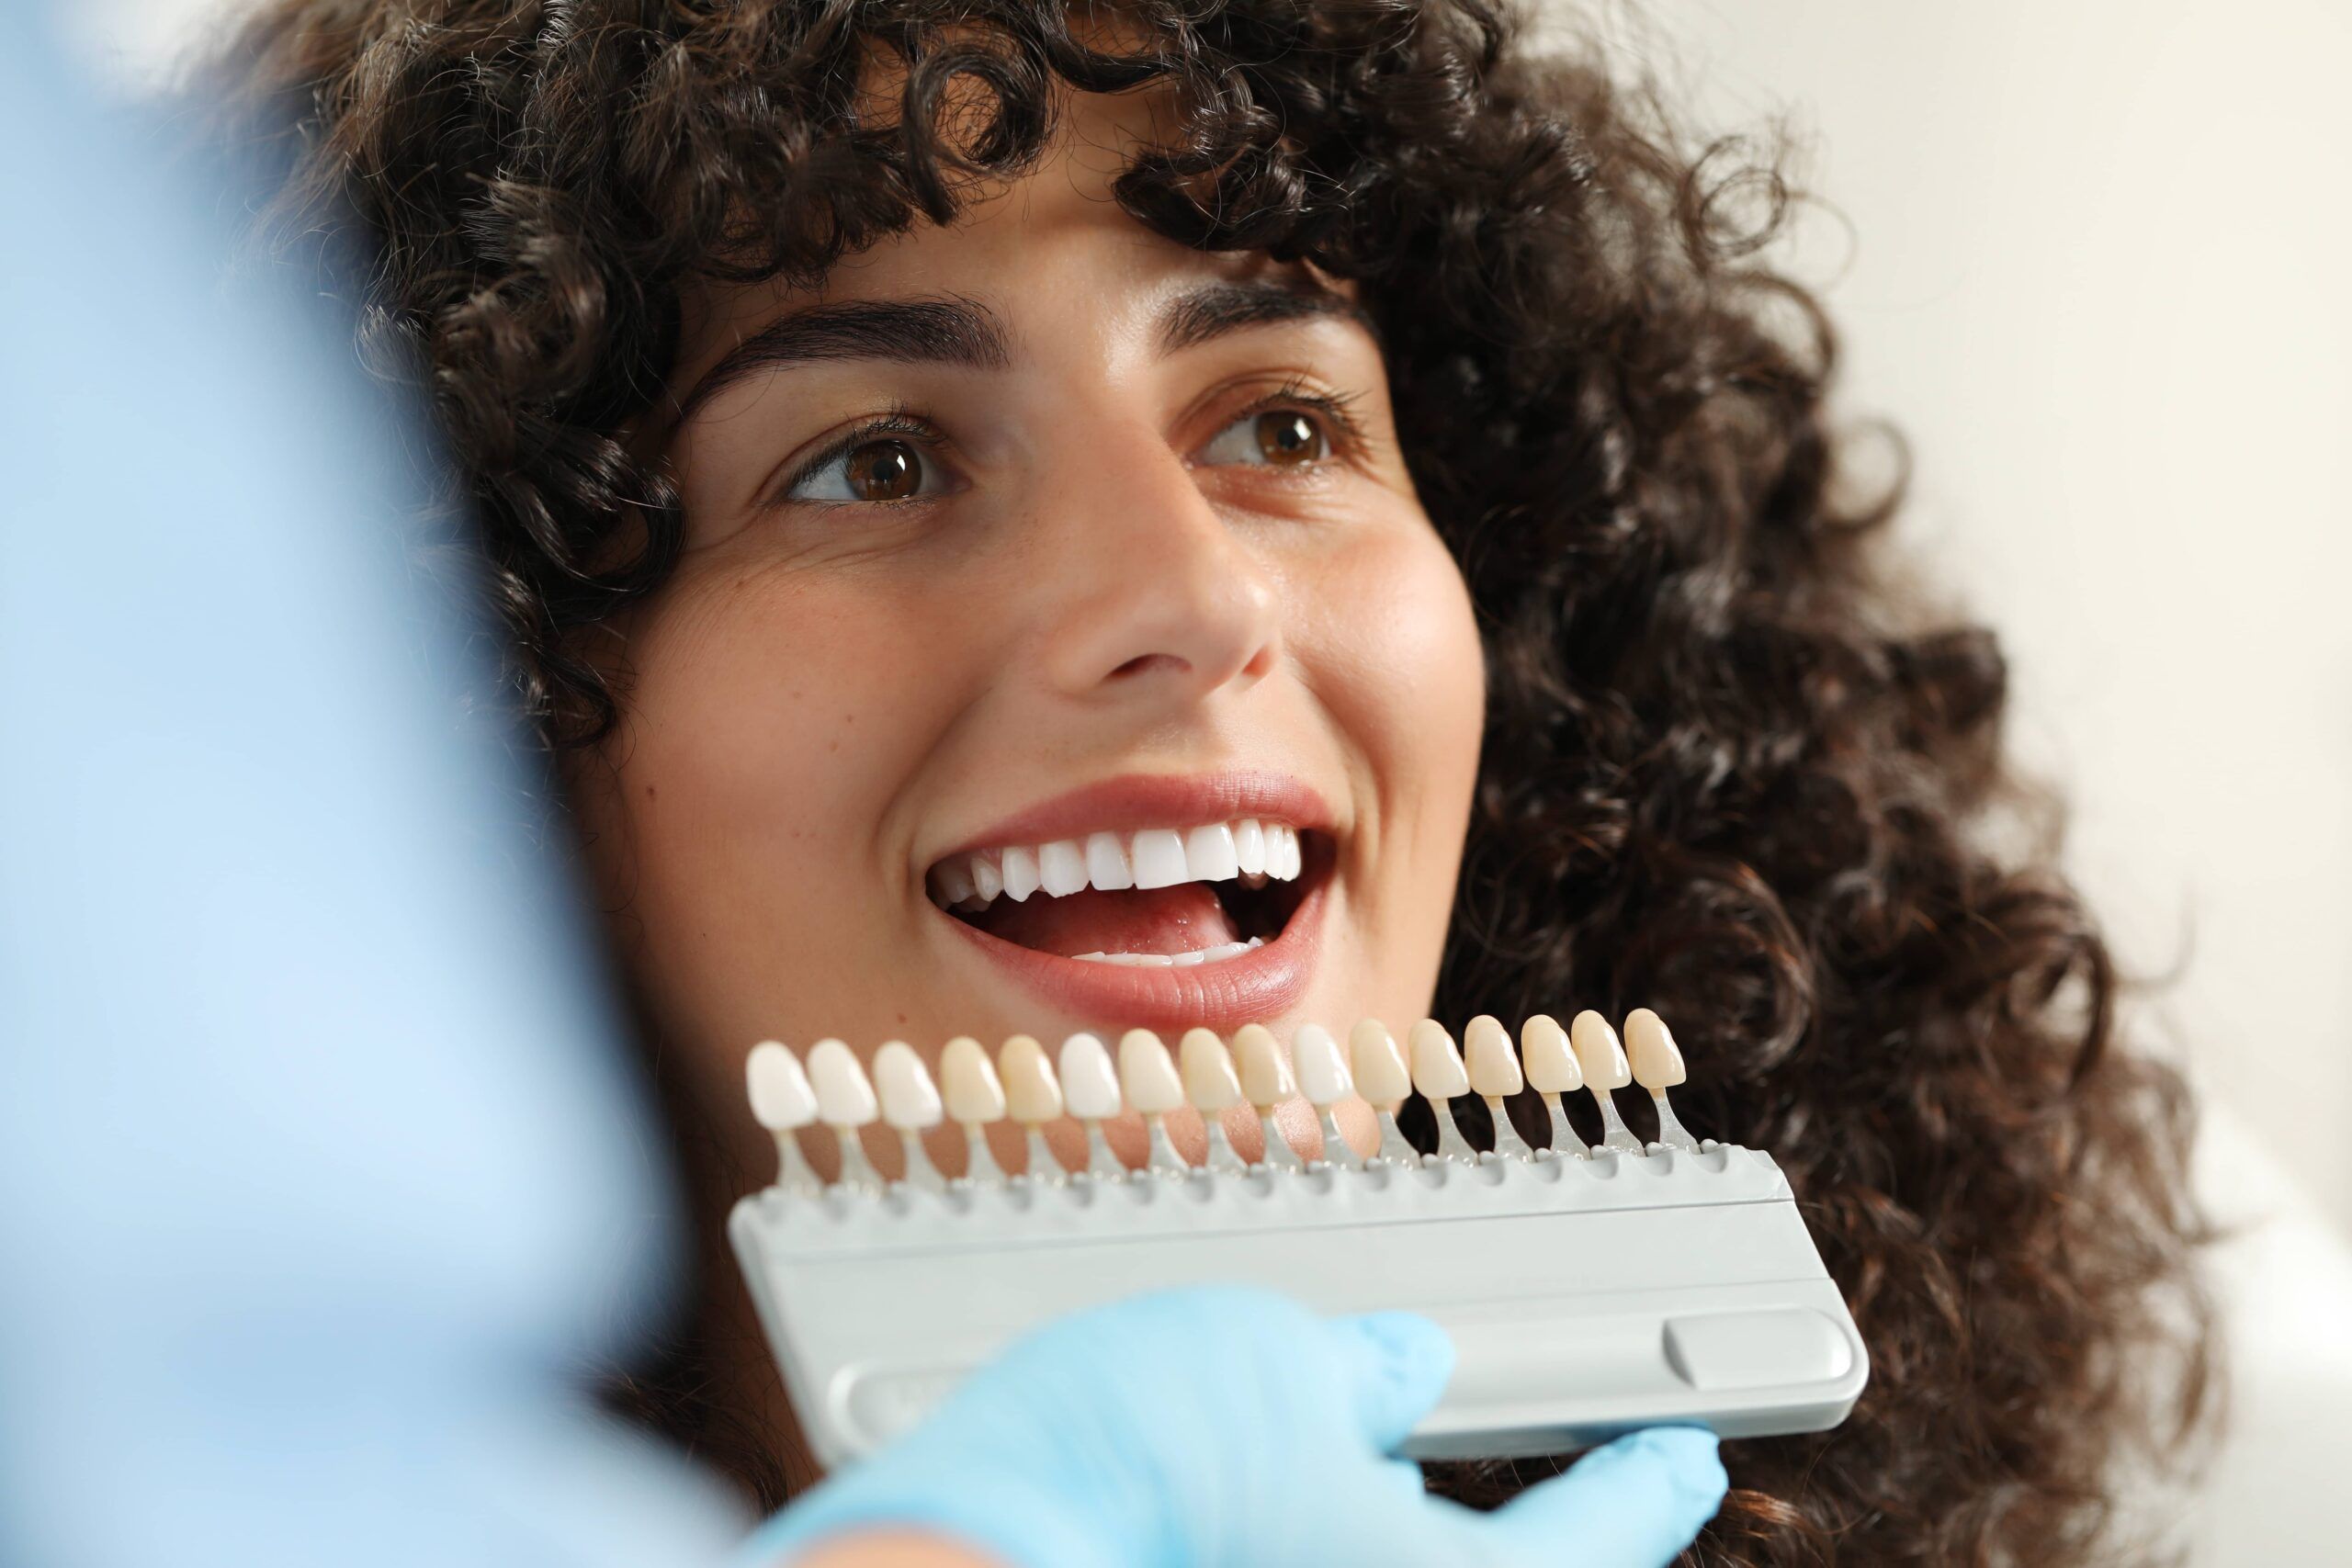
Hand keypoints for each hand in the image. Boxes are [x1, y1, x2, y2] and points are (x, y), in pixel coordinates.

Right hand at [739, 1284, 1727, 1567]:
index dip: (1652, 1488)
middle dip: (1533, 1538)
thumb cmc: (1128, 1473)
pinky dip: (1309, 1550)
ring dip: (1394, 1539)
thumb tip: (1400, 1380)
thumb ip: (1364, 1376)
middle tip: (1549, 1479)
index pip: (1601, 1542)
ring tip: (1367, 1471)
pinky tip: (1256, 1515)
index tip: (1686, 1459)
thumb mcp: (1275, 1361)